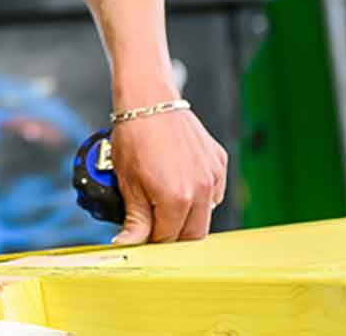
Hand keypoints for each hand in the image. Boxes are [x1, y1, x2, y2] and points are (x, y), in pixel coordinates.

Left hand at [107, 108, 228, 243]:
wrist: (149, 100)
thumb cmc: (134, 137)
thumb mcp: (128, 183)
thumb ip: (134, 220)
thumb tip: (127, 245)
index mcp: (176, 199)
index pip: (167, 240)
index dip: (152, 242)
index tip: (142, 236)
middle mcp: (201, 190)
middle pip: (192, 235)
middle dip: (173, 235)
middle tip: (153, 225)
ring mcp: (213, 176)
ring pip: (206, 216)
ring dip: (188, 218)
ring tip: (165, 203)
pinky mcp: (218, 162)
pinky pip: (214, 193)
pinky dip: (200, 197)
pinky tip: (181, 186)